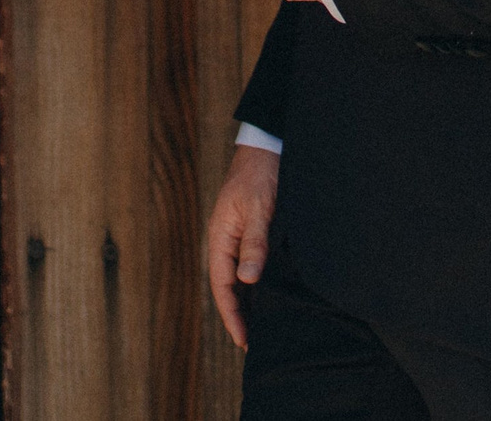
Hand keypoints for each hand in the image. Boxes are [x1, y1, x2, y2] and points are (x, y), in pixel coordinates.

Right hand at [205, 141, 278, 349]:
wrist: (267, 146)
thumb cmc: (260, 175)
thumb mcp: (258, 209)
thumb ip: (254, 244)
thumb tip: (247, 280)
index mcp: (220, 237)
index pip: (223, 287)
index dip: (233, 316)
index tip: (244, 341)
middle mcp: (226, 241)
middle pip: (229, 287)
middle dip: (240, 316)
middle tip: (256, 344)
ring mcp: (238, 237)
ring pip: (240, 278)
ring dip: (249, 302)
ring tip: (264, 327)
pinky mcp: (252, 232)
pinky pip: (251, 265)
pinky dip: (258, 284)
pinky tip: (270, 295)